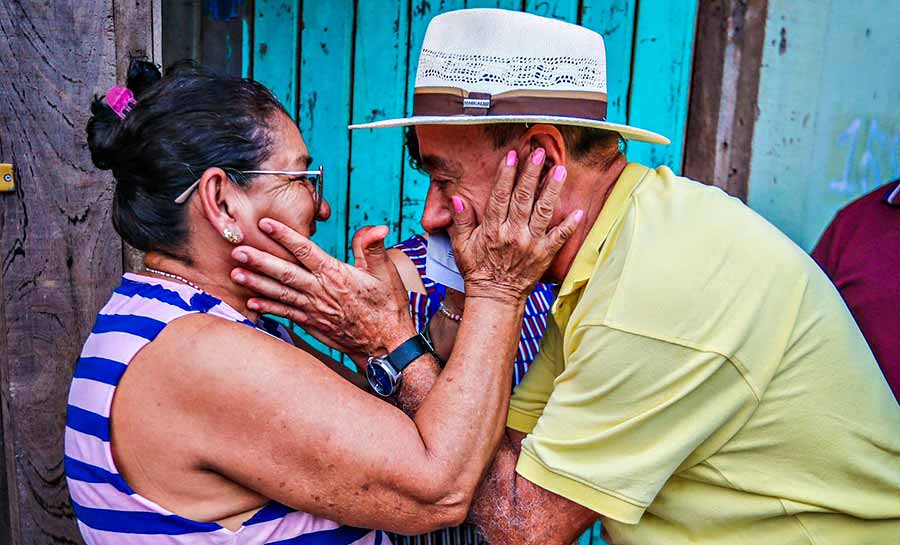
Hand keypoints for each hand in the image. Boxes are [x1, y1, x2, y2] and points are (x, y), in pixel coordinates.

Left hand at [230, 221, 415, 360]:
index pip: (306, 251)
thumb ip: (373, 249)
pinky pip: (286, 314)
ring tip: (235, 272)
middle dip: (259, 260)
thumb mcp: (387, 274)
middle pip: (285, 273)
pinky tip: (250, 302)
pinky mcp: (312, 324)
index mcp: (336, 275)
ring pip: (280, 293)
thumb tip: (376, 228)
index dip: (285, 236)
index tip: (265, 224)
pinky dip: (267, 308)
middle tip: (237, 250)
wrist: (387, 346)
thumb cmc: (388, 308)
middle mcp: (321, 292)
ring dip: (256, 283)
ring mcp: (314, 310)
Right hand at [449, 149, 582, 303]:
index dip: (506, 174)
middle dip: (531, 173)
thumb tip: (457, 198)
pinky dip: (569, 225)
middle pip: (523, 198)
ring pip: (543, 211)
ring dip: (552, 190)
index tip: (512, 155)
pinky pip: (559, 238)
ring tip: (560, 170)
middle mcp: (512, 233)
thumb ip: (460, 220)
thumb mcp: (461, 245)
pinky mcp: (544, 255)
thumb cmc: (477, 270)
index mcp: (492, 229)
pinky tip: (578, 211)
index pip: (499, 196)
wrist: (495, 297)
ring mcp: (531, 244)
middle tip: (539, 153)